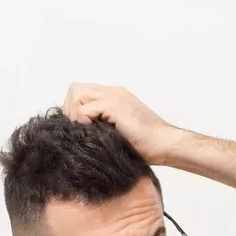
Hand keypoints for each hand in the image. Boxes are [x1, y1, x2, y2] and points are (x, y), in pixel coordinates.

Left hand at [61, 83, 184, 164]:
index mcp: (114, 96)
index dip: (74, 109)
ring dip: (75, 115)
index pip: (82, 93)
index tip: (78, 129)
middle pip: (75, 89)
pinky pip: (84, 110)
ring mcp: (114, 97)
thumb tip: (79, 134)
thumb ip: (103, 125)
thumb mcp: (119, 131)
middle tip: (76, 131)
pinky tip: (94, 135)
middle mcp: (113, 92)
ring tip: (85, 132)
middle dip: (70, 110)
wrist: (166, 144)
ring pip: (77, 95)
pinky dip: (83, 123)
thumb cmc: (147, 145)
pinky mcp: (114, 106)